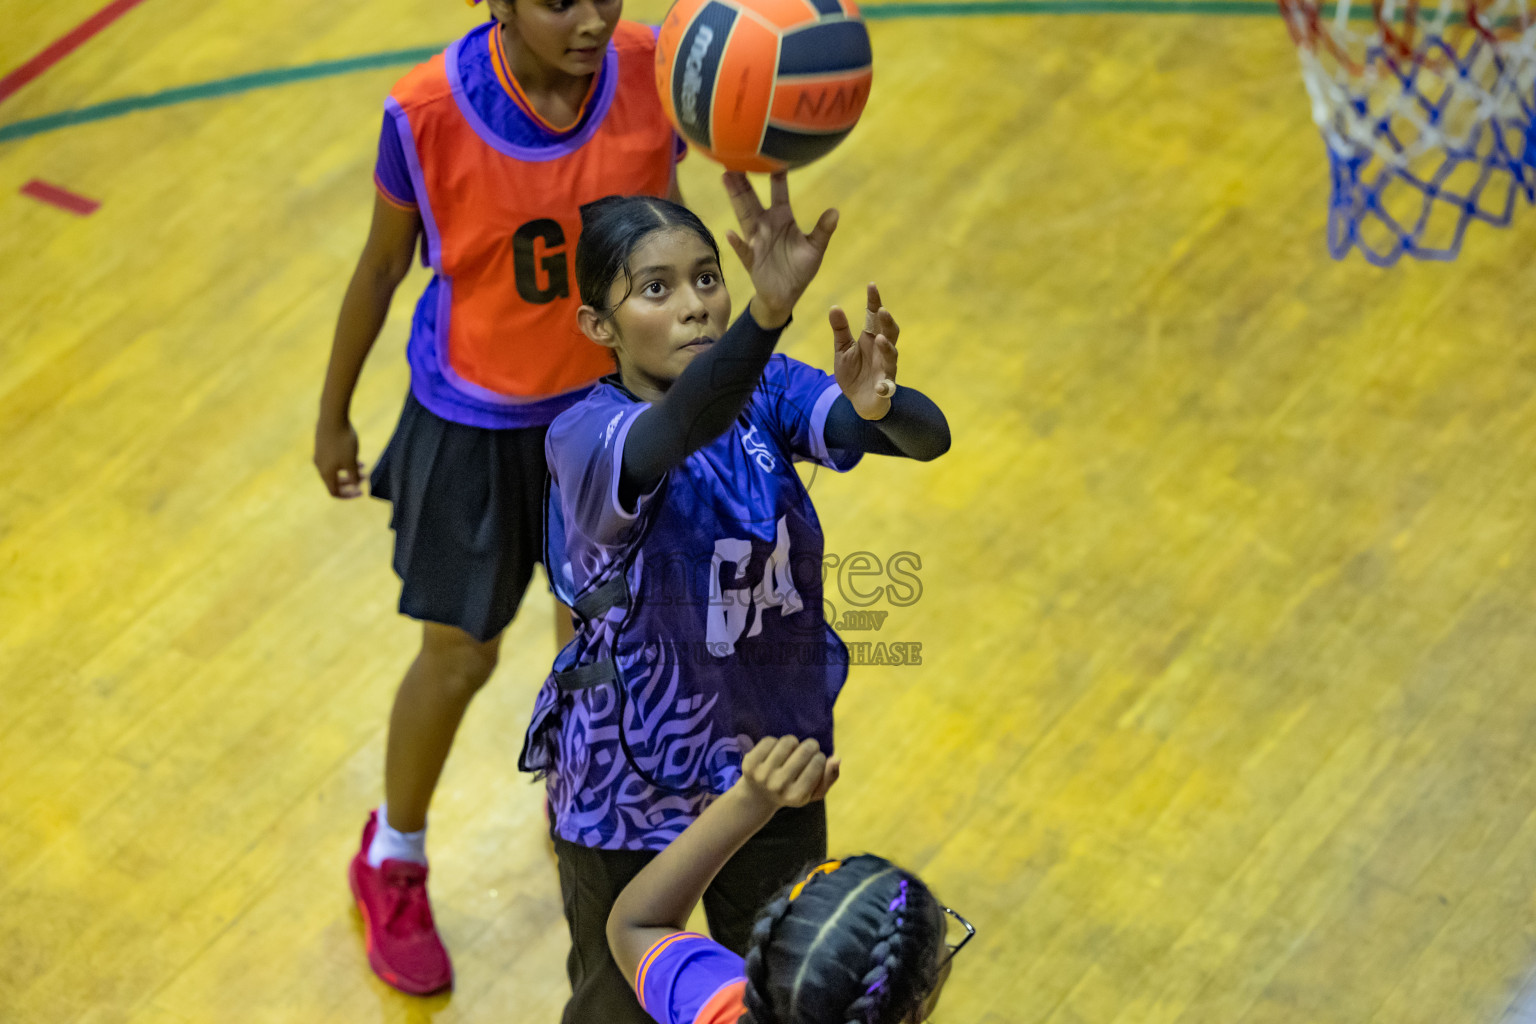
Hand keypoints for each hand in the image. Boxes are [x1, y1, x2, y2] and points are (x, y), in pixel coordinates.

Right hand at [314, 419, 363, 497]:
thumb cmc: (343, 441)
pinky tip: (354, 452)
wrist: (332, 417)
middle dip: (350, 481)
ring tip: (363, 465)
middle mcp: (319, 466)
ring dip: (349, 470)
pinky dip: (344, 461)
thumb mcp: (351, 462)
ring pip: (335, 469)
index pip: (334, 492)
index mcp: (325, 473)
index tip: (361, 492)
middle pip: (334, 481)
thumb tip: (355, 486)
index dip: (348, 495)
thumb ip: (353, 476)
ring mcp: (319, 455)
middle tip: (364, 476)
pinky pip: (333, 459)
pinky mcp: (321, 445)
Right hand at [722, 171, 837, 327]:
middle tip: (735, 157)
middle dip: (745, 180)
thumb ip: (823, 230)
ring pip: (743, 215)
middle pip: (752, 198)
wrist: (785, 296)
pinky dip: (737, 243)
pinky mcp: (751, 260)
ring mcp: (756, 241)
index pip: (779, 191)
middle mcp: (766, 225)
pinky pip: (743, 250)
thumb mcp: (815, 249)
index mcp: (783, 218)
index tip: (773, 154)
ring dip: (736, 198)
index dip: (777, 175)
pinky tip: (730, 233)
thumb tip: (835, 211)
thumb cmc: (799, 270)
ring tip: (727, 178)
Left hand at [739, 736, 840, 810]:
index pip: (818, 762)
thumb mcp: (814, 792)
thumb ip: (830, 777)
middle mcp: (779, 786)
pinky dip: (775, 743)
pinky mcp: (750, 763)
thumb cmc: (792, 791)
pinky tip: (774, 753)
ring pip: (788, 741)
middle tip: (806, 751)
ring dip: (793, 743)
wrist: (757, 798)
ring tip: (791, 751)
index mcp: (797, 796)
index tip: (815, 762)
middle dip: (810, 746)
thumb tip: (836, 758)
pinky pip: (770, 740)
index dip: (820, 757)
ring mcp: (762, 775)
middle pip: (805, 749)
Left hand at [831, 282, 898, 418]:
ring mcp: (885, 369)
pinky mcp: (884, 389)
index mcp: (871, 339)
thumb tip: (834, 306)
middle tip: (881, 310)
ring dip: (887, 347)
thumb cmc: (854, 372)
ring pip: (891, 356)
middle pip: (890, 333)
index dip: (874, 301)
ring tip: (879, 339)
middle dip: (887, 322)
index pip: (875, 317)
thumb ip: (840, 330)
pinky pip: (886, 387)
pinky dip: (884, 386)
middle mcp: (882, 351)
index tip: (871, 285)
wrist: (859, 401)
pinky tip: (880, 386)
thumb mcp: (843, 350)